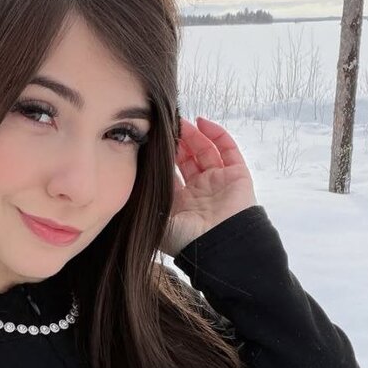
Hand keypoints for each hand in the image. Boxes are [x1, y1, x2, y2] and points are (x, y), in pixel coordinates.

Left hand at [160, 116, 257, 257]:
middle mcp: (200, 191)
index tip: (152, 140)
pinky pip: (228, 150)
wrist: (217, 246)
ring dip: (194, 135)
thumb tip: (130, 181)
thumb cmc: (186, 239)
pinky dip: (217, 134)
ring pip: (206, 151)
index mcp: (181, 203)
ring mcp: (219, 182)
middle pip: (187, 159)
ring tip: (181, 121)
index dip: (162, 156)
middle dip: (177, 142)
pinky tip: (203, 122)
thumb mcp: (157, 220)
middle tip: (165, 126)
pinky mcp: (237, 176)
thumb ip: (146, 201)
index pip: (170, 173)